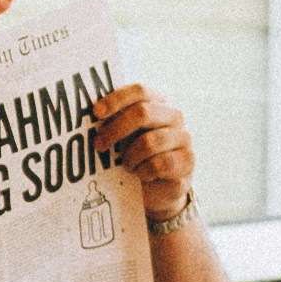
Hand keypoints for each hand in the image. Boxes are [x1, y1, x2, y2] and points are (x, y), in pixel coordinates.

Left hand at [91, 85, 196, 221]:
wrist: (158, 189)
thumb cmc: (137, 155)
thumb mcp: (125, 136)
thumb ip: (114, 122)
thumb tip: (93, 115)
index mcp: (158, 102)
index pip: (139, 91)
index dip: (116, 99)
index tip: (96, 113)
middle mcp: (174, 116)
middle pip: (143, 112)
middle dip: (115, 129)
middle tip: (99, 144)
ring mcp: (183, 138)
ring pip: (149, 142)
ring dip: (130, 156)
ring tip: (126, 165)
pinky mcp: (187, 161)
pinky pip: (159, 164)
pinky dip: (143, 172)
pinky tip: (141, 175)